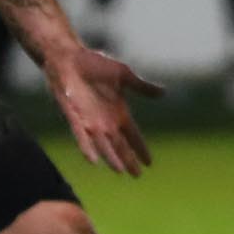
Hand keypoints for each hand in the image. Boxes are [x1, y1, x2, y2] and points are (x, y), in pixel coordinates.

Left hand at [44, 43, 162, 176]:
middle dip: (128, 160)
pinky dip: (87, 148)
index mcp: (118, 112)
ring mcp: (90, 121)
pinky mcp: (75, 117)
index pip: (133, 135)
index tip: (149, 163)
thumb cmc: (94, 64)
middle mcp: (105, 121)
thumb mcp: (123, 75)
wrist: (69, 58)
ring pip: (103, 145)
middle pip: (119, 145)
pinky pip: (81, 136)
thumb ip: (142, 87)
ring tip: (120, 171)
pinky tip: (93, 160)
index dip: (140, 148)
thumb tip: (164, 93)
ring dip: (111, 157)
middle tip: (137, 175)